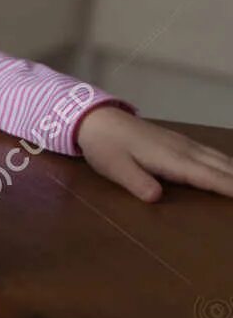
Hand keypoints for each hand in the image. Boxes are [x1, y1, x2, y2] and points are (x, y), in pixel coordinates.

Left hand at [76, 105, 232, 201]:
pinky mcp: (181, 143)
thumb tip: (157, 197)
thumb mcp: (115, 167)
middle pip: (224, 168)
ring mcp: (185, 145)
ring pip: (221, 159)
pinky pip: (213, 155)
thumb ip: (136, 182)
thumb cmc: (105, 146)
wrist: (98, 120)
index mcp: (173, 160)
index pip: (210, 178)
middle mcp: (185, 151)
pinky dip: (229, 164)